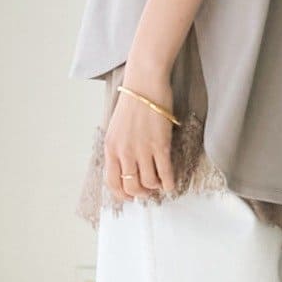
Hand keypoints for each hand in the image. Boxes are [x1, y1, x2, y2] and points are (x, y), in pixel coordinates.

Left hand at [105, 70, 175, 202]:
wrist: (145, 84)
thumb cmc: (133, 103)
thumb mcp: (116, 128)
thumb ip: (118, 148)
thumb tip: (127, 168)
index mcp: (110, 148)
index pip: (112, 182)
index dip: (122, 194)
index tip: (130, 196)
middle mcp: (124, 152)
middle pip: (131, 186)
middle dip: (141, 193)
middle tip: (148, 191)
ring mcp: (142, 150)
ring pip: (148, 183)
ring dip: (155, 188)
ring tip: (160, 183)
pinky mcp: (160, 145)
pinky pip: (165, 173)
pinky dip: (169, 183)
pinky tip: (171, 184)